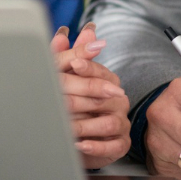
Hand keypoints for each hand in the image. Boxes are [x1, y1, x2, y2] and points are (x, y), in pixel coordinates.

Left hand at [50, 23, 129, 168]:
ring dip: (85, 126)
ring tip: (66, 127)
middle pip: (102, 98)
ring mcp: (121, 123)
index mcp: (108, 82)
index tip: (73, 64)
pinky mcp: (121, 144)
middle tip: (59, 102)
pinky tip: (81, 145)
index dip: (87, 67)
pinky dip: (96, 146)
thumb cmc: (76, 107)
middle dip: (78, 101)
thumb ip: (67, 56)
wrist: (81, 139)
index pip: (101, 72)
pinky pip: (113, 146)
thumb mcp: (69, 80)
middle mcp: (118, 100)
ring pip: (107, 123)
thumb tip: (67, 34)